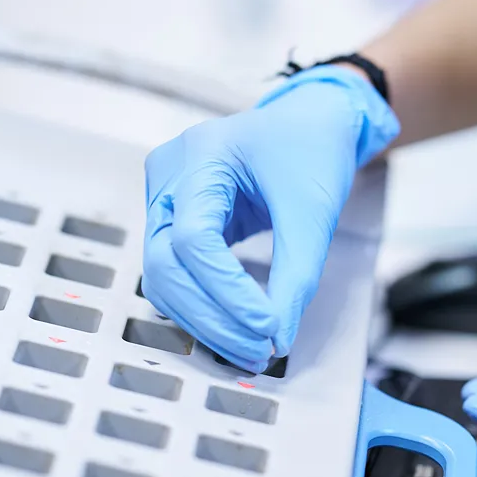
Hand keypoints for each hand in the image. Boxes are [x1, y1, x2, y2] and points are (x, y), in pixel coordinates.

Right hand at [142, 66, 398, 371]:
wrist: (310, 124)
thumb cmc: (313, 150)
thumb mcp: (313, 211)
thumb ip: (296, 276)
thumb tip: (278, 340)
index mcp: (201, 154)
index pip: (193, 237)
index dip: (227, 291)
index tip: (267, 327)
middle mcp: (169, 175)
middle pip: (165, 265)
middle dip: (213, 318)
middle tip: (259, 353)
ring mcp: (164, 199)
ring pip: (163, 279)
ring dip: (206, 322)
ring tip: (253, 352)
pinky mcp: (173, 223)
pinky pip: (175, 276)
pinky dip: (204, 308)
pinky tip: (236, 332)